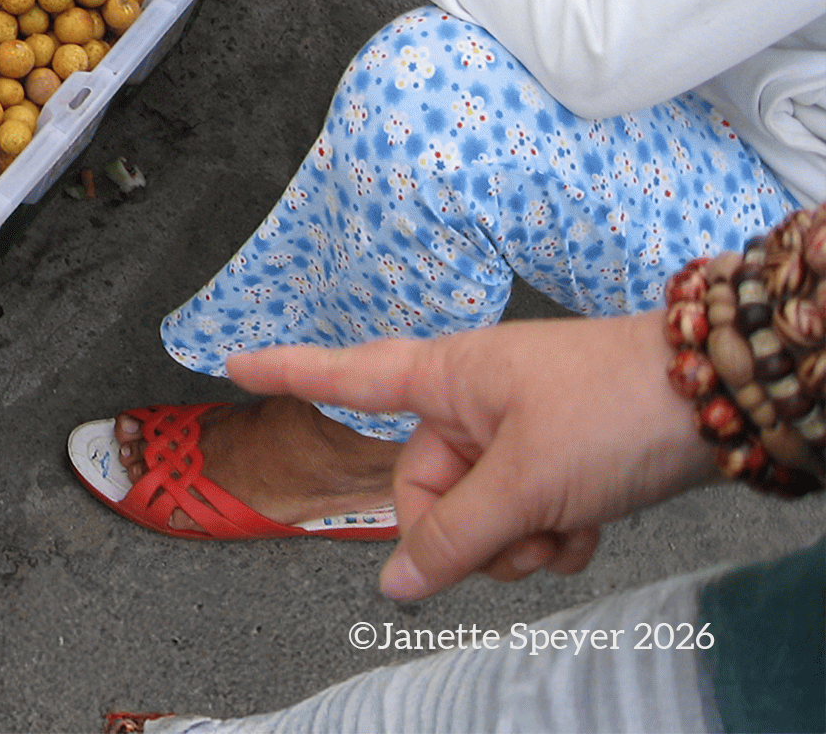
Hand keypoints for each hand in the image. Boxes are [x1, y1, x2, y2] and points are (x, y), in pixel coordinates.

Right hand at [229, 312, 714, 601]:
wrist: (713, 395)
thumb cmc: (611, 406)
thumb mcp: (526, 480)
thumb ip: (455, 535)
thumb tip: (395, 583)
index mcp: (444, 378)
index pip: (347, 376)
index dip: (288, 371)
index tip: (231, 361)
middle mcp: (468, 403)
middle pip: (423, 490)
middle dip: (470, 530)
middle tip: (522, 527)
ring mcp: (511, 434)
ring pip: (477, 518)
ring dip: (521, 542)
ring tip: (568, 522)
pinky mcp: (552, 462)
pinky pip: (522, 524)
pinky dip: (554, 538)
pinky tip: (590, 526)